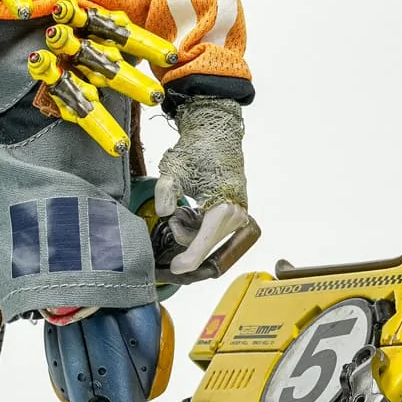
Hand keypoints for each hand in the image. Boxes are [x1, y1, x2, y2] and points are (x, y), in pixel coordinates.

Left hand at [154, 96, 253, 277]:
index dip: (190, 258)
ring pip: (206, 238)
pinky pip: (211, 231)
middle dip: (184, 232)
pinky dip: (197, 224)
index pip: (204, 241)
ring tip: (184, 205)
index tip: (177, 269)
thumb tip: (164, 212)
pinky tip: (192, 208)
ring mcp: (237, 215)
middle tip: (176, 211)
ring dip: (190, 227)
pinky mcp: (234, 213)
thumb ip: (166, 191)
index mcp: (224, 206)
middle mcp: (236, 214)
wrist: (217, 132)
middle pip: (204, 243)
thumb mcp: (175, 168)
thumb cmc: (198, 148)